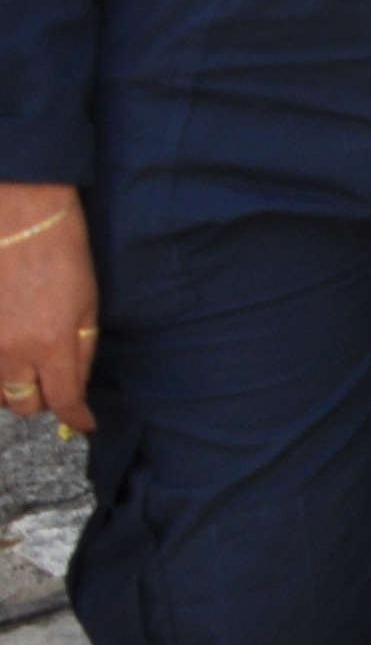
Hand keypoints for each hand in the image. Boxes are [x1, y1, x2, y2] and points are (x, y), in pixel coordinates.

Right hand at [0, 185, 95, 435]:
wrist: (20, 223)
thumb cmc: (62, 258)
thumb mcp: (88, 306)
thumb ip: (82, 351)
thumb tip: (77, 387)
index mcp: (53, 344)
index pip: (63, 401)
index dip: (76, 417)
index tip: (84, 422)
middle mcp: (12, 352)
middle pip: (24, 405)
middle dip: (43, 400)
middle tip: (53, 383)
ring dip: (13, 387)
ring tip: (27, 366)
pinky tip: (7, 353)